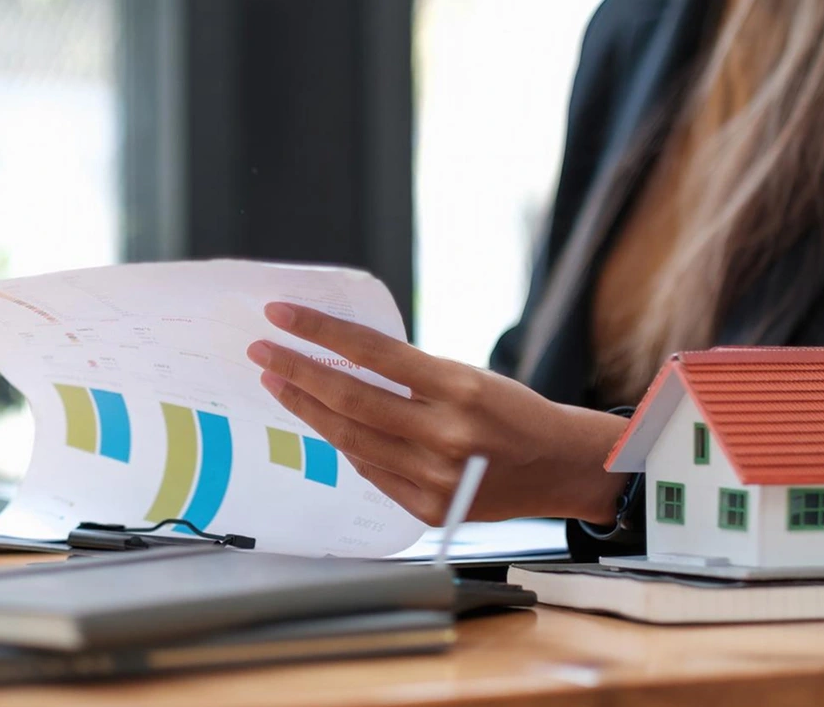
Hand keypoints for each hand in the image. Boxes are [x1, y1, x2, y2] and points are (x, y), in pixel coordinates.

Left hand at [247, 302, 628, 525]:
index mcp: (460, 389)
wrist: (560, 468)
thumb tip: (342, 361)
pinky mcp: (427, 508)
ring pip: (350, 437)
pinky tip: (322, 423)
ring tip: (278, 384)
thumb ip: (410, 375)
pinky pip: (370, 471)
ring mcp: (433, 478)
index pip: (372, 352)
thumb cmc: (515, 413)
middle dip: (296, 370)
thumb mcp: (469, 377)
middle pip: (350, 398)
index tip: (282, 315)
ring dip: (307, 408)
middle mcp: (445, 434)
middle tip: (262, 350)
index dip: (320, 332)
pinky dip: (344, 444)